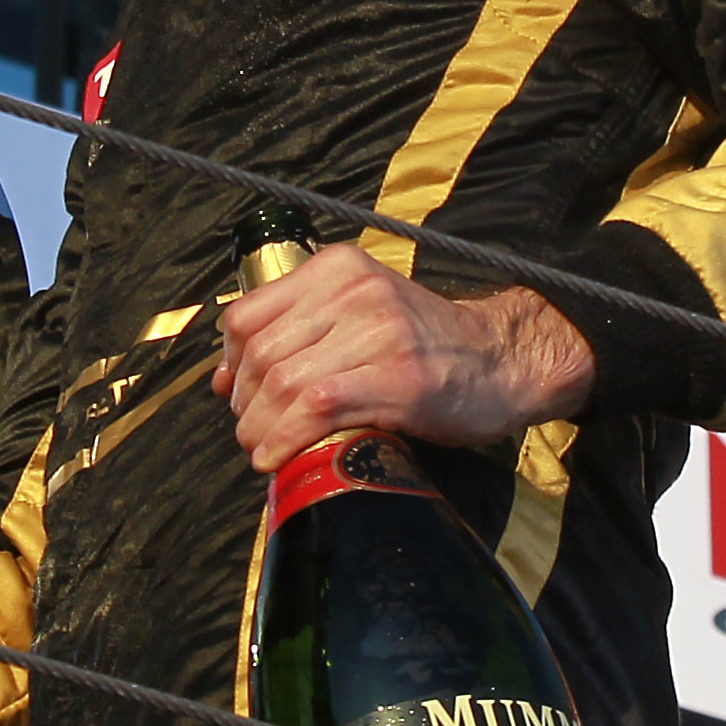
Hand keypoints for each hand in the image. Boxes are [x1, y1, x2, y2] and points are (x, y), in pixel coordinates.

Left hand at [215, 241, 594, 471]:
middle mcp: (355, 290)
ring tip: (261, 449)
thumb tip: (224, 379)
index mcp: (338, 268)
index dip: (229, 362)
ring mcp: (378, 331)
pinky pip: (316, 406)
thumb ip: (298, 332)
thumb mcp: (361, 315)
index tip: (235, 393)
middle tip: (252, 432)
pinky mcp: (398, 377)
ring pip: (282, 381)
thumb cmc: (427, 346)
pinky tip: (279, 457)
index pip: (248, 314)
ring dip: (259, 427)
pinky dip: (285, 438)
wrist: (502, 360)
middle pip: (261, 353)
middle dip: (244, 403)